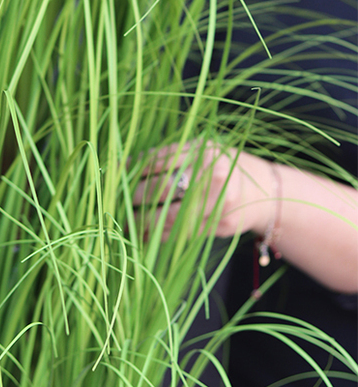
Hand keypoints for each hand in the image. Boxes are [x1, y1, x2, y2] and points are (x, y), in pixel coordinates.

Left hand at [132, 141, 273, 240]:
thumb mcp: (203, 151)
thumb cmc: (225, 167)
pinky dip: (160, 235)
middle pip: (163, 188)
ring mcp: (218, 204)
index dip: (137, 169)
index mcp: (206, 152)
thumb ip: (171, 155)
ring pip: (170, 215)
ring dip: (144, 220)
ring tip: (128, 221)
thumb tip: (130, 164)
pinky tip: (145, 234)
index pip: (162, 160)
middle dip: (136, 195)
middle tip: (121, 199)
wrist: (266, 192)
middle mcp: (213, 177)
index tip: (120, 174)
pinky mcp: (219, 226)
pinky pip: (182, 233)